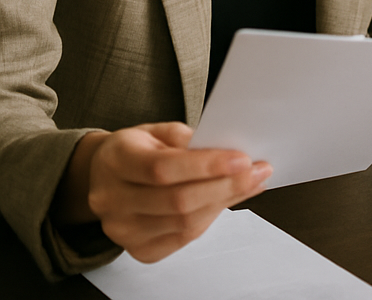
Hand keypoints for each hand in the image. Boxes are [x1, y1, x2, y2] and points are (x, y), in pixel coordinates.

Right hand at [53, 122, 271, 262]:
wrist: (105, 174)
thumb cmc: (138, 147)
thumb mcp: (158, 130)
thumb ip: (189, 139)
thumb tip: (231, 150)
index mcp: (115, 161)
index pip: (162, 169)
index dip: (206, 166)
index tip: (243, 158)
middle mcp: (112, 200)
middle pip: (177, 201)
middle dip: (226, 186)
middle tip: (259, 170)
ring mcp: (122, 230)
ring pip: (184, 223)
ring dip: (225, 202)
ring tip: (252, 182)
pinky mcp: (138, 250)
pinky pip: (183, 238)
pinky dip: (212, 217)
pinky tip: (230, 199)